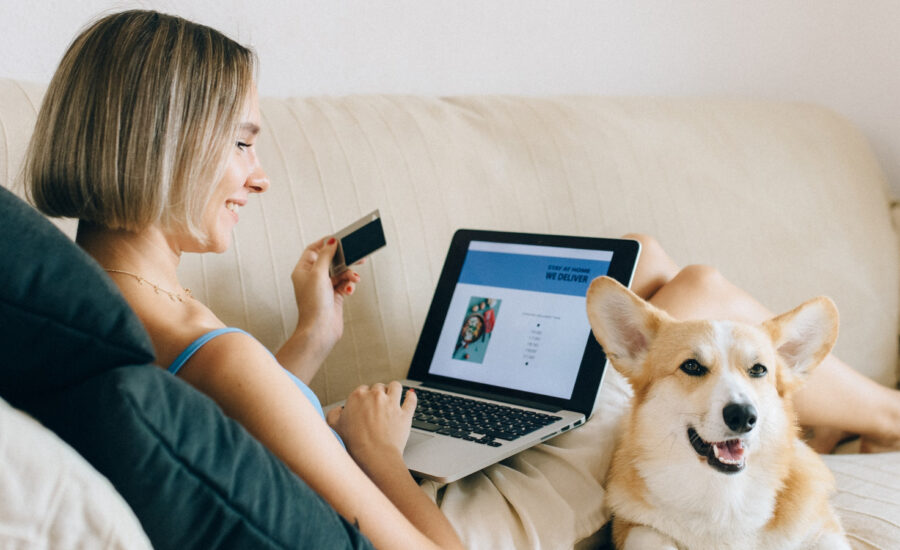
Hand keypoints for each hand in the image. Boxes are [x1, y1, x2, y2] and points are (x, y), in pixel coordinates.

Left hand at [289, 236, 360, 366]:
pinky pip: (344, 284)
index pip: (313, 250)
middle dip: (344, 259)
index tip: (339, 239)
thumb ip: (326, 256)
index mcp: (303, 270)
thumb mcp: (319, 274)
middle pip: (330, 260)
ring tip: (355, 278)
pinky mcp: (334, 296)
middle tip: (357, 255)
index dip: (325, 243)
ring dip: (349, 274)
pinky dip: (349, 285)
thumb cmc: (314, 303)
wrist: (320, 330)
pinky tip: (349, 291)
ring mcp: (324, 287)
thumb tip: (331, 242)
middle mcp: (312, 278)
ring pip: (340, 273)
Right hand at [327, 382, 416, 462]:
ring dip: (394, 390)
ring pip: (395, 386)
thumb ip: (333, 414)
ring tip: (393, 395)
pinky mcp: (405, 413)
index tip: (365, 404)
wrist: (374, 456)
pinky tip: (410, 396)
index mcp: (358, 397)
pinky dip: (411, 396)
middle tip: (377, 404)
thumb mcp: (334, 427)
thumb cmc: (354, 444)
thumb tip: (338, 410)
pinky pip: (411, 399)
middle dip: (378, 394)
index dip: (364, 397)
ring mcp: (392, 403)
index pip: (362, 389)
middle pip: (378, 387)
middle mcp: (376, 396)